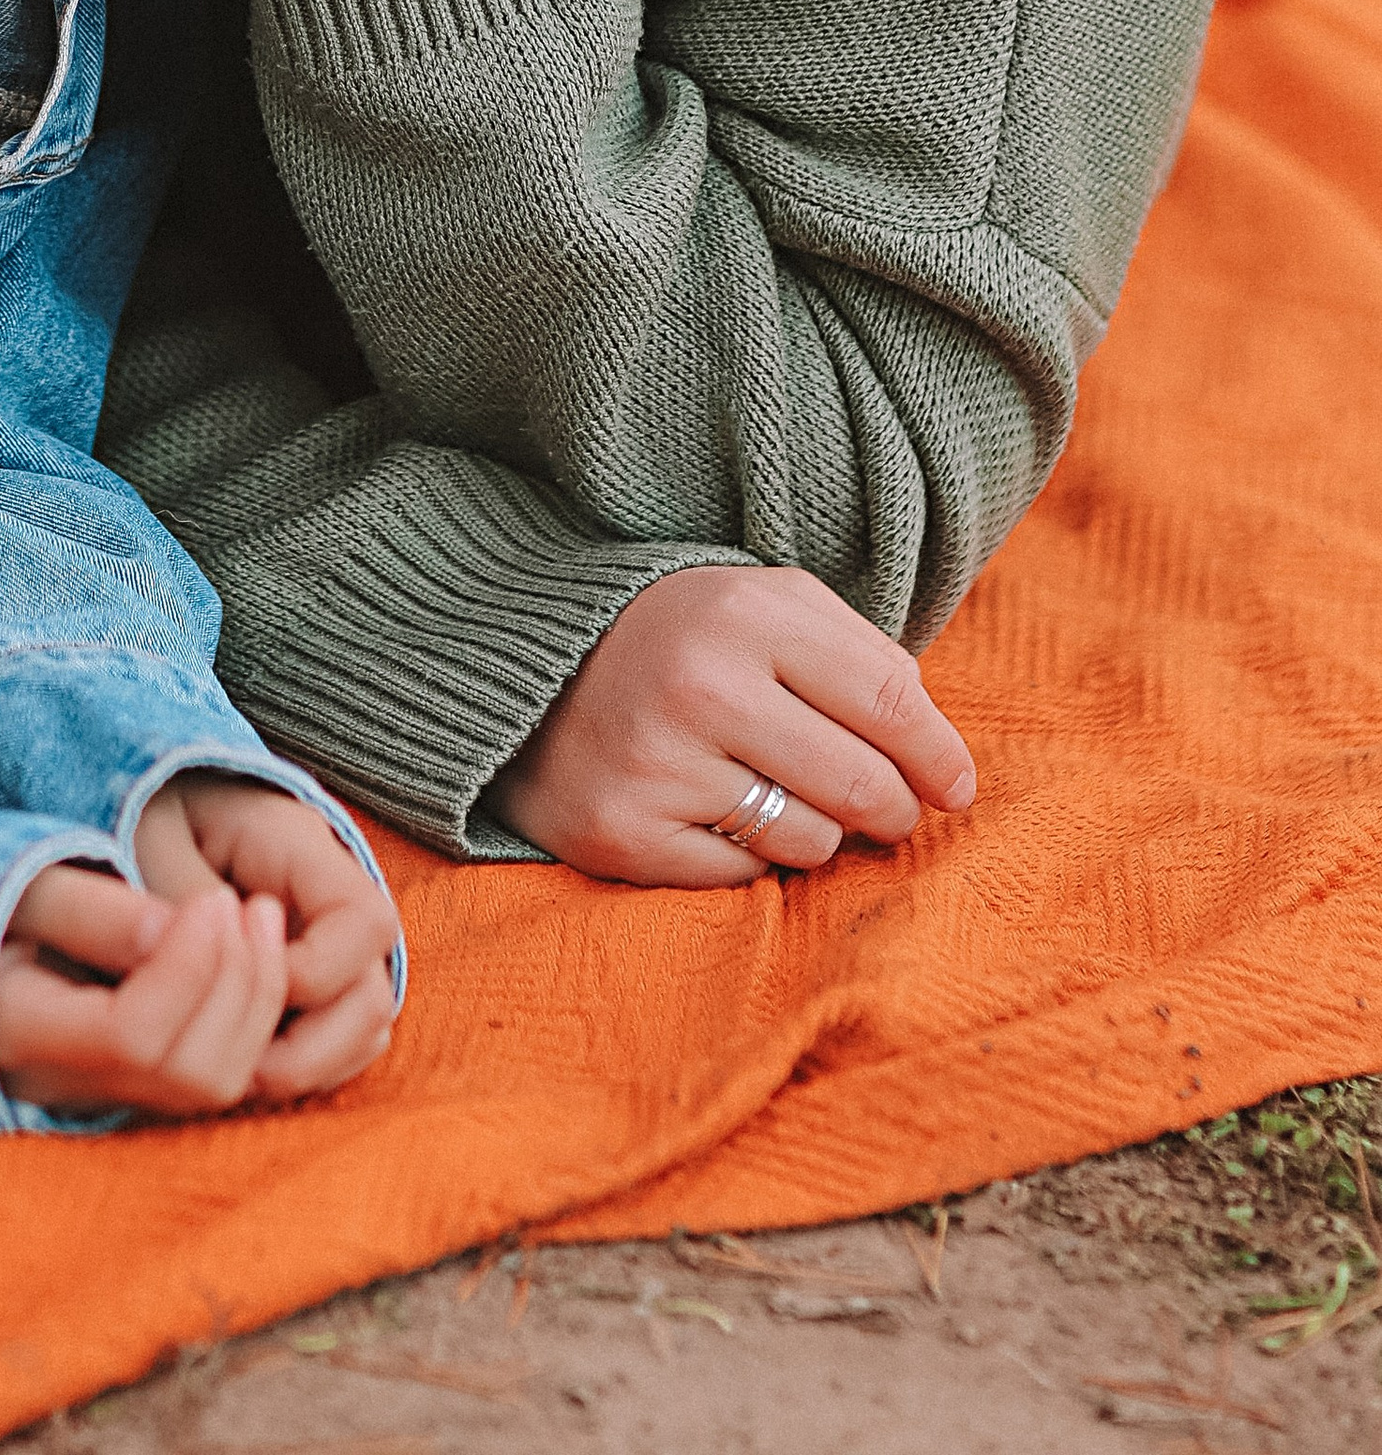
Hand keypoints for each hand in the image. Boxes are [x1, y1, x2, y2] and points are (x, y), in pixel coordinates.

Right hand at [0, 861, 289, 1116]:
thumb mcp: (19, 884)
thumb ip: (87, 910)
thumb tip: (173, 928)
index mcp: (16, 1033)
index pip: (129, 1035)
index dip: (188, 970)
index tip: (212, 899)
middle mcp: (61, 1087)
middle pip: (184, 1072)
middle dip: (235, 982)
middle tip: (246, 902)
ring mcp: (100, 1098)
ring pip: (208, 1086)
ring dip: (254, 999)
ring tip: (258, 914)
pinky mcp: (132, 1090)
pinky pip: (210, 1077)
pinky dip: (248, 1016)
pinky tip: (250, 951)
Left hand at [134, 771, 399, 1098]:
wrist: (152, 807)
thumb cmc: (149, 815)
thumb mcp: (151, 840)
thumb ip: (181, 902)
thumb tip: (211, 974)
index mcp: (303, 845)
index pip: (363, 922)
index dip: (312, 974)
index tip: (236, 982)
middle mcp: (332, 901)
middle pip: (373, 995)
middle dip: (310, 1049)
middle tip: (239, 1064)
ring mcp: (329, 946)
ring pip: (361, 1033)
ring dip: (304, 1069)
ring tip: (234, 1072)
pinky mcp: (313, 984)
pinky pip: (335, 1047)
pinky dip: (299, 1071)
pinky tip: (240, 1068)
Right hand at [489, 565, 977, 886]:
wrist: (531, 668)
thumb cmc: (678, 639)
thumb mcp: (763, 607)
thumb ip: (860, 656)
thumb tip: (939, 751)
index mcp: (745, 613)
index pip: (889, 701)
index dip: (940, 756)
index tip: (957, 788)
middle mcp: (701, 684)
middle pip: (861, 785)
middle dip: (892, 810)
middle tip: (884, 809)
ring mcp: (657, 762)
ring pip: (810, 843)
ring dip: (815, 833)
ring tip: (773, 794)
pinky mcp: (622, 833)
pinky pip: (741, 880)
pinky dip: (744, 858)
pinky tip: (712, 814)